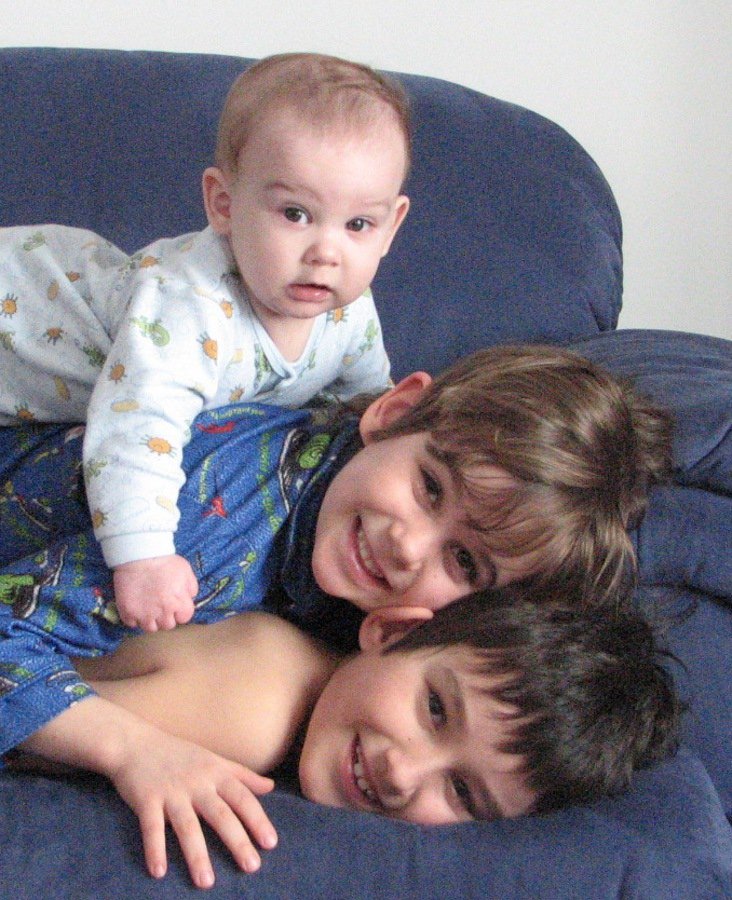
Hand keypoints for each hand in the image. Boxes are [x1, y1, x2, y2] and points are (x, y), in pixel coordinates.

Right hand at [20, 695, 277, 888]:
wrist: (135, 742)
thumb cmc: (179, 754)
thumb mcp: (214, 760)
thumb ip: (242, 775)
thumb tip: (271, 786)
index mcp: (215, 773)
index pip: (242, 797)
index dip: (257, 819)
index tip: (271, 843)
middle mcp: (197, 782)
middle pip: (220, 814)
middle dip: (237, 840)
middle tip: (252, 867)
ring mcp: (171, 791)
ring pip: (187, 825)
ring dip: (197, 854)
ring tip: (207, 882)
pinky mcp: (146, 799)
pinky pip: (152, 827)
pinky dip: (155, 849)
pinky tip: (159, 872)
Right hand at [114, 554, 197, 630]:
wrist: (139, 555)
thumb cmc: (165, 561)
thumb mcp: (186, 571)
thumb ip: (191, 588)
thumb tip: (189, 599)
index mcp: (179, 603)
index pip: (184, 618)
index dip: (180, 611)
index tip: (175, 604)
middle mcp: (163, 613)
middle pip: (167, 626)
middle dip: (166, 617)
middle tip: (161, 605)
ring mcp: (144, 615)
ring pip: (150, 628)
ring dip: (151, 620)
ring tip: (148, 608)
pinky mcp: (128, 613)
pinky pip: (132, 624)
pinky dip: (134, 618)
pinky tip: (136, 607)